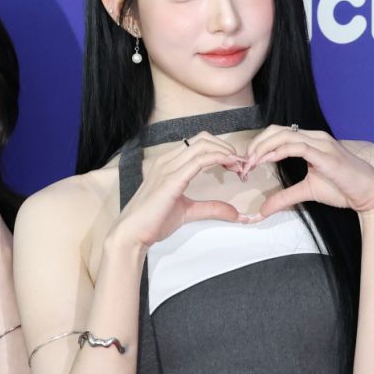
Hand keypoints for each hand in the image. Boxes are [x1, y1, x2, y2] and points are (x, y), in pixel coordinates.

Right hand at [109, 132, 250, 247]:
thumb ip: (211, 208)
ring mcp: (168, 168)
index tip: (235, 164)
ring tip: (238, 165)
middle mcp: (167, 160)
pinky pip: (199, 160)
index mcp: (168, 163)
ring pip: (202, 145)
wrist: (133, 233)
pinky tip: (229, 165)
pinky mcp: (171, 179)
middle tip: (240, 164)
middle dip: (226, 147)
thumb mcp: (189, 211)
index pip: (199, 144)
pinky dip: (218, 158)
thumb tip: (236, 214)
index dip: (220, 149)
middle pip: (203, 139)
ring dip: (225, 152)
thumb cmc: (153, 222)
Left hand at [240, 125, 373, 218]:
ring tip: (250, 163)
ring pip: (284, 135)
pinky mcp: (326, 155)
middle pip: (277, 130)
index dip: (259, 144)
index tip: (246, 162)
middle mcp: (315, 137)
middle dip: (256, 144)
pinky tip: (266, 161)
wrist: (370, 193)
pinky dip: (278, 152)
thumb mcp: (307, 192)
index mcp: (311, 141)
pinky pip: (297, 147)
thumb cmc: (343, 188)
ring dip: (263, 148)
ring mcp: (321, 143)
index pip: (278, 133)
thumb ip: (284, 197)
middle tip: (243, 162)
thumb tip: (263, 210)